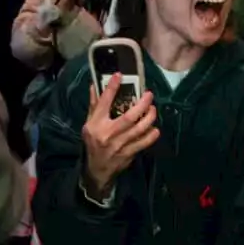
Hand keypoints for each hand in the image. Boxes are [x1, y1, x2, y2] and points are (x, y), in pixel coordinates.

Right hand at [83, 78, 159, 195]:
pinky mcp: (129, 153)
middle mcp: (108, 133)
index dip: (112, 88)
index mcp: (96, 124)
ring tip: (153, 109)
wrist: (97, 169)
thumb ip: (94, 105)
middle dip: (142, 105)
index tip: (119, 75)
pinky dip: (151, 135)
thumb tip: (95, 85)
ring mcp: (120, 145)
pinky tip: (154, 128)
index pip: (104, 102)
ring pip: (139, 129)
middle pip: (129, 117)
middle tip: (149, 95)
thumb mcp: (89, 124)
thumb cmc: (93, 142)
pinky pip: (144, 143)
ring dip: (149, 118)